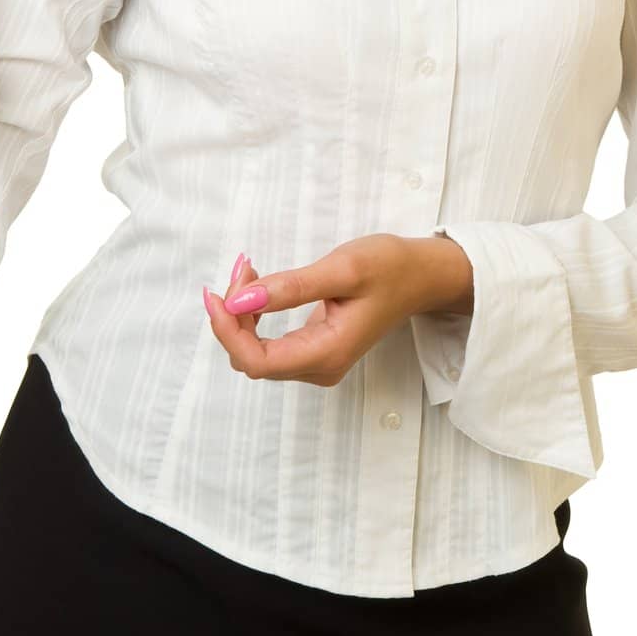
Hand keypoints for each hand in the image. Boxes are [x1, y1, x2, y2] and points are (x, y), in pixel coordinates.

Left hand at [202, 233, 432, 385]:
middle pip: (251, 358)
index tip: (216, 293)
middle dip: (233, 316)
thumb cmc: (388, 268)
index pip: (256, 362)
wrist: (420, 276)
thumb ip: (289, 288)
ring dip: (241, 313)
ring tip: (250, 270)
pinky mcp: (314, 349)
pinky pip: (269, 344)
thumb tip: (239, 301)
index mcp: (327, 353)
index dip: (227, 331)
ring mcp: (316, 362)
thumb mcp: (341, 269)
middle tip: (244, 268)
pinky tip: (257, 285)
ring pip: (256, 352)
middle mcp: (319, 367)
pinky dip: (254, 315)